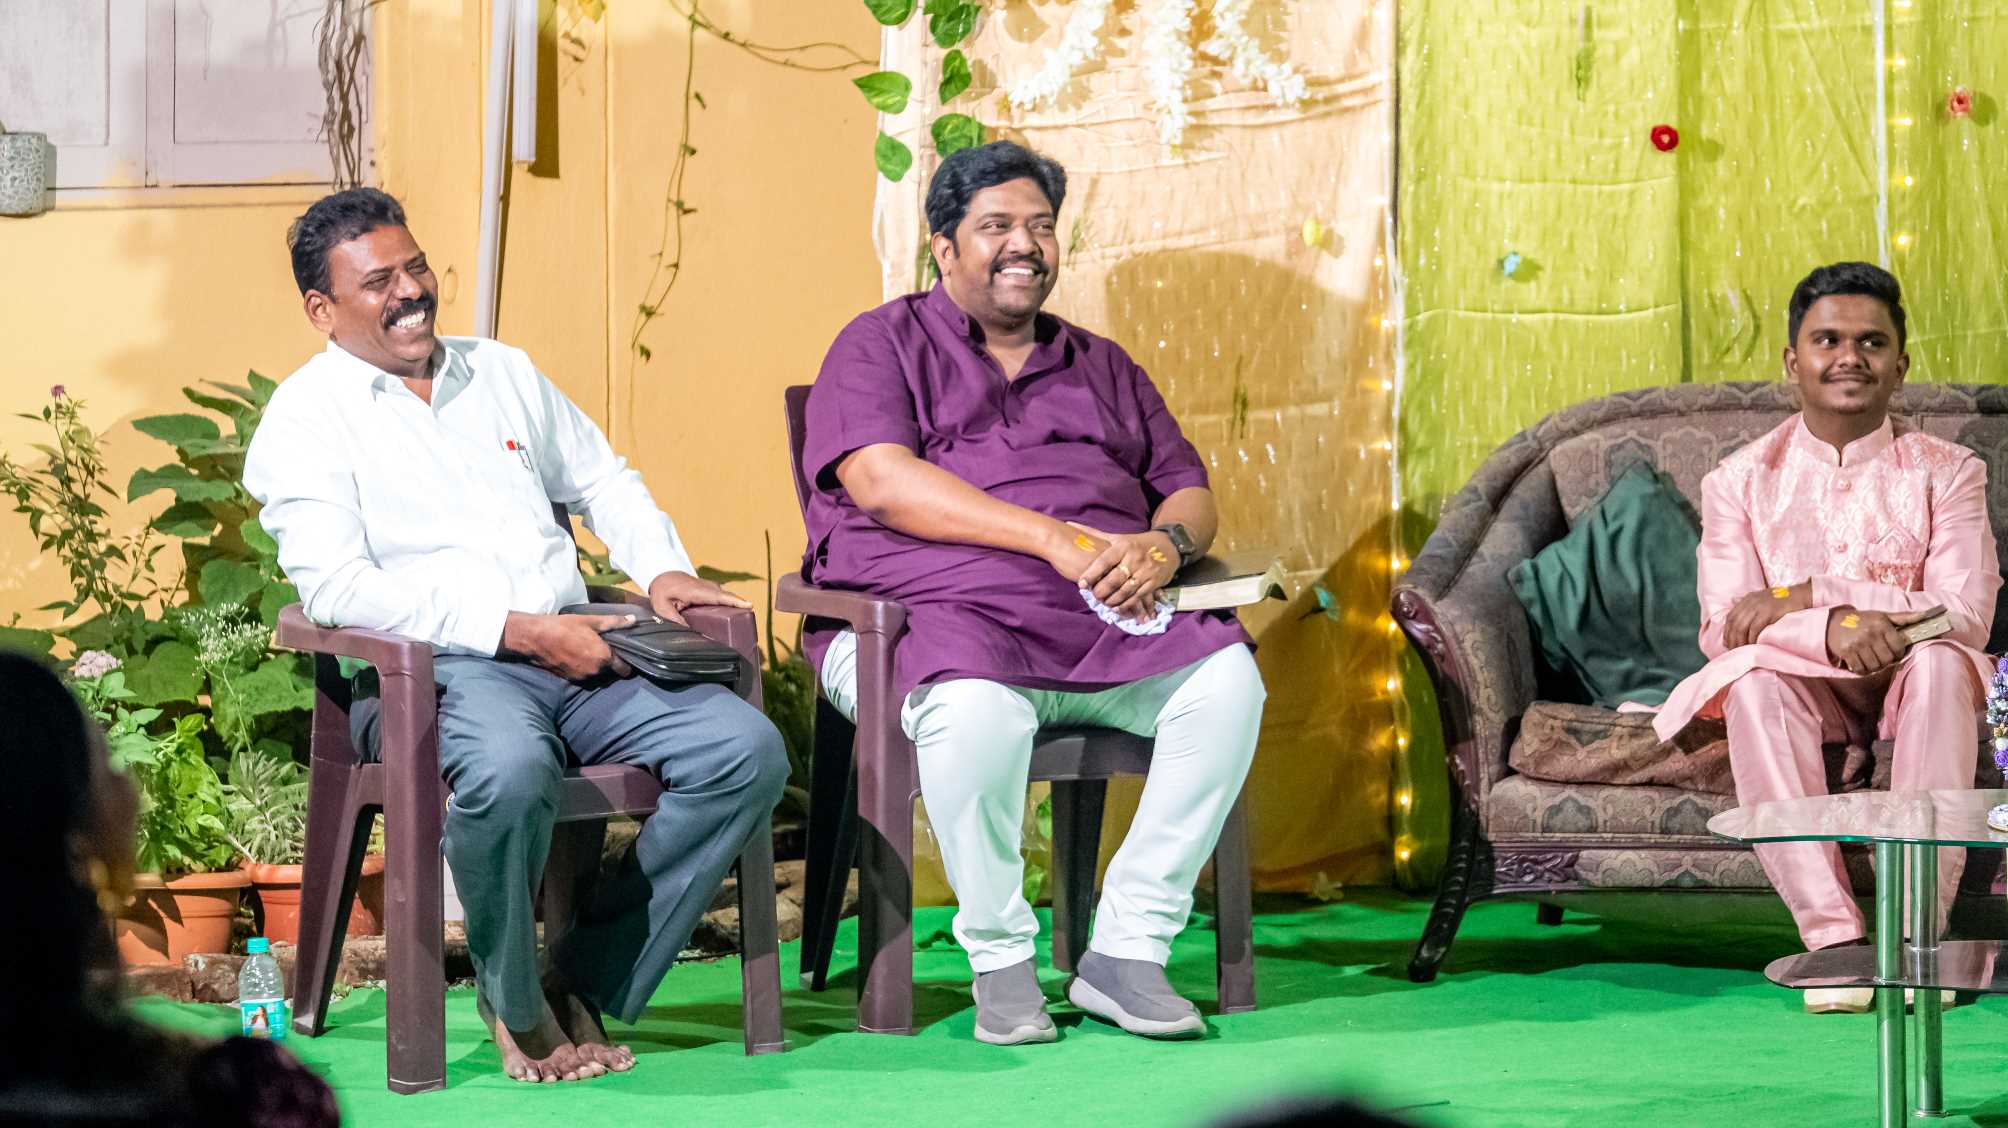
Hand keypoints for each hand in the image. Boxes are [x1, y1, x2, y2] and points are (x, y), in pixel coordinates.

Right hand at [501, 611, 636, 681]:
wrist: (536, 638)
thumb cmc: (565, 627)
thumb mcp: (591, 621)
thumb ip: (615, 622)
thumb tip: (633, 620)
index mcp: (604, 658)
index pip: (625, 670)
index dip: (627, 663)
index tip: (624, 654)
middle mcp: (595, 672)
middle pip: (612, 673)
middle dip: (612, 665)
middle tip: (606, 650)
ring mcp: (582, 678)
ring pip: (598, 677)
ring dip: (598, 668)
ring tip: (591, 653)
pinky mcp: (570, 680)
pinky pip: (585, 677)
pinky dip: (586, 670)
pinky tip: (579, 657)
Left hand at [648, 570, 751, 625]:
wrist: (664, 575)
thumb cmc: (663, 591)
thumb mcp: (662, 607)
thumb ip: (674, 619)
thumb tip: (690, 632)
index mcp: (697, 592)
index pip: (719, 596)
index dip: (734, 601)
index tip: (749, 605)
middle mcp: (708, 588)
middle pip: (728, 597)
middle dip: (741, 606)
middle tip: (750, 619)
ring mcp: (711, 587)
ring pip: (728, 597)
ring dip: (738, 605)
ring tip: (746, 619)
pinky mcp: (713, 590)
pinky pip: (725, 597)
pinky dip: (733, 604)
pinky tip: (737, 614)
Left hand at [1069, 522, 1178, 621]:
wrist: (1169, 546)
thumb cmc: (1136, 543)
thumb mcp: (1117, 537)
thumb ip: (1094, 535)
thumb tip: (1069, 524)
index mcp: (1123, 546)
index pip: (1105, 561)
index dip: (1092, 573)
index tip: (1082, 584)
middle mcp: (1135, 558)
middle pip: (1115, 579)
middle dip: (1102, 590)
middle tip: (1094, 596)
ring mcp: (1146, 571)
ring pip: (1126, 590)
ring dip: (1113, 600)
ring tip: (1104, 603)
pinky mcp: (1154, 582)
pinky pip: (1138, 596)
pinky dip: (1127, 604)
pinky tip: (1118, 607)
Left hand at [1722, 581, 1811, 648]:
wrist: (1802, 595)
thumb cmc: (1783, 599)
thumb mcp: (1762, 596)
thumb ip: (1747, 601)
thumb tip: (1732, 600)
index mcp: (1748, 599)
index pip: (1730, 616)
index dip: (1727, 631)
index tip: (1727, 642)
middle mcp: (1750, 602)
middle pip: (1734, 623)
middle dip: (1731, 638)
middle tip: (1733, 650)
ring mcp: (1759, 606)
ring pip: (1741, 626)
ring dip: (1740, 640)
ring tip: (1742, 650)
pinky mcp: (1768, 612)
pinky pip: (1755, 628)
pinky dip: (1752, 638)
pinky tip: (1753, 645)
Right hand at [1825, 604, 1945, 674]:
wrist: (1833, 621)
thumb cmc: (1863, 620)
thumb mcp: (1883, 616)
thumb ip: (1905, 617)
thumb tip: (1926, 615)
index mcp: (1881, 624)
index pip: (1899, 647)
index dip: (1898, 653)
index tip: (1893, 651)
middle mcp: (1870, 633)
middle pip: (1888, 659)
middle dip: (1886, 661)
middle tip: (1881, 656)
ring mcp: (1857, 643)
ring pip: (1875, 666)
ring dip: (1874, 666)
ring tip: (1871, 659)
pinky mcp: (1846, 652)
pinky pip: (1860, 669)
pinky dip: (1862, 669)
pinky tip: (1861, 662)